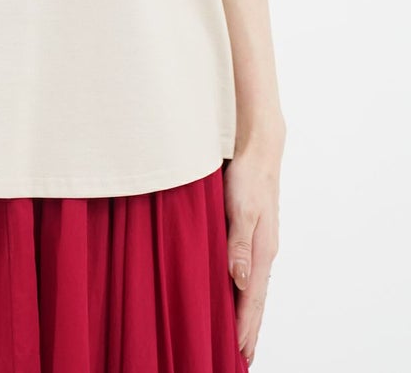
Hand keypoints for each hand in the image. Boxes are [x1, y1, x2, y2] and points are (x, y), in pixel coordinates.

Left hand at [222, 138, 282, 365]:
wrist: (259, 151)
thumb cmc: (248, 177)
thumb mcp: (240, 209)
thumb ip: (238, 245)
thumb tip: (240, 282)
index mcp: (262, 249)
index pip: (253, 298)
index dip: (245, 326)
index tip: (239, 351)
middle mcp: (264, 251)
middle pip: (257, 299)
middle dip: (251, 330)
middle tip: (243, 359)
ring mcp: (261, 244)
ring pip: (254, 289)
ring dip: (249, 315)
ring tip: (243, 339)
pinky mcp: (254, 235)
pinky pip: (251, 273)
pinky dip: (247, 294)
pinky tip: (240, 297)